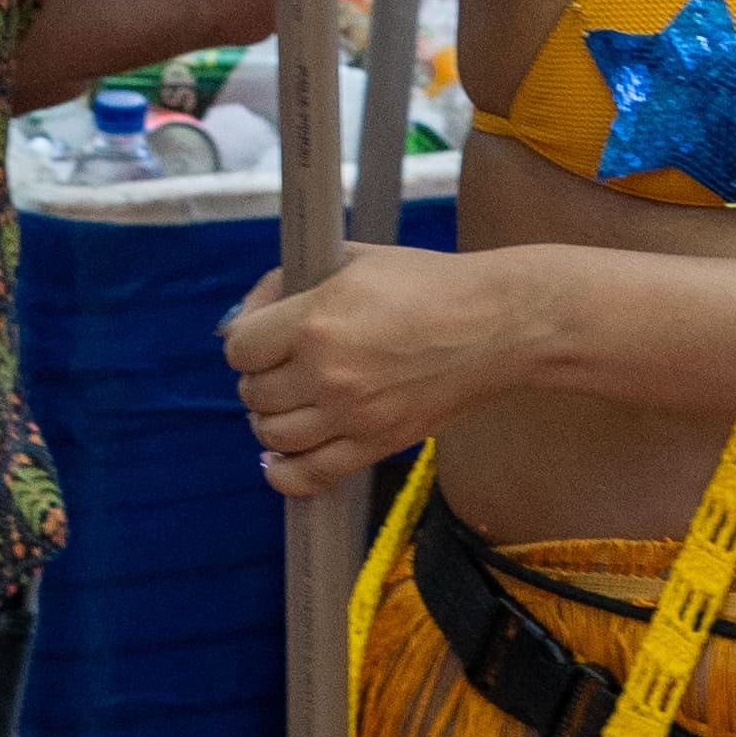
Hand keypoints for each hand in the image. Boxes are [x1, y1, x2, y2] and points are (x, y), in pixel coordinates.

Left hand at [225, 238, 529, 490]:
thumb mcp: (352, 260)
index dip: (245, 340)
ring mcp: (352, 416)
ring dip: (272, 420)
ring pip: (272, 437)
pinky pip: (309, 477)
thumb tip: (239, 321)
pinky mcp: (377, 445)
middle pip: (253, 393)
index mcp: (316, 321)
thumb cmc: (428, 284)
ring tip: (292, 403)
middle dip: (260, 378)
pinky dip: (285, 474)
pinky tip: (283, 459)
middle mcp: (327, 374)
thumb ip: (287, 284)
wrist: (496, 324)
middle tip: (283, 367)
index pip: (240, 348)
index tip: (261, 337)